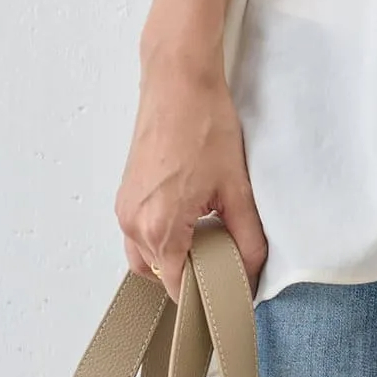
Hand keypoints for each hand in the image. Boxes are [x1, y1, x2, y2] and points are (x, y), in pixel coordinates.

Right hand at [115, 21, 267, 301]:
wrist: (178, 79)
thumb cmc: (204, 123)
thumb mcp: (237, 187)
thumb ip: (247, 236)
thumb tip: (251, 270)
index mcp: (159, 226)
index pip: (179, 289)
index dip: (207, 297)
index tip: (230, 296)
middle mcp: (132, 222)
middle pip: (159, 276)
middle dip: (191, 277)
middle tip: (225, 264)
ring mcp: (125, 206)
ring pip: (147, 255)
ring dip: (175, 255)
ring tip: (211, 237)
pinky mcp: (127, 192)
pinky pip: (140, 232)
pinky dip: (163, 235)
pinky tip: (193, 217)